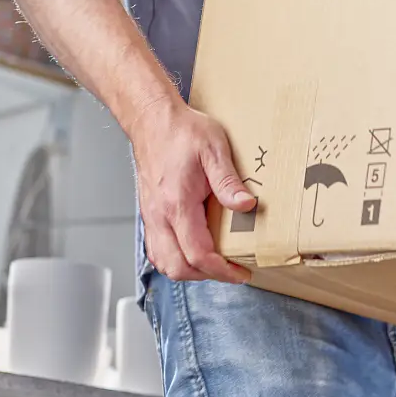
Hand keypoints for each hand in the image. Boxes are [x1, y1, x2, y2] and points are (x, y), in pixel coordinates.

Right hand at [128, 101, 255, 282]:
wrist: (152, 120)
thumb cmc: (181, 131)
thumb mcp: (214, 149)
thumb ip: (228, 180)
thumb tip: (246, 205)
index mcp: (177, 204)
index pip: (198, 253)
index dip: (221, 270)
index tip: (240, 272)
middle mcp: (159, 215)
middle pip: (177, 267)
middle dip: (206, 276)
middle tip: (230, 270)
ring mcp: (151, 216)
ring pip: (164, 262)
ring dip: (189, 270)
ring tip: (214, 263)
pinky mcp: (149, 214)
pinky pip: (157, 249)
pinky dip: (175, 258)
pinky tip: (192, 250)